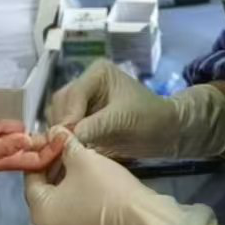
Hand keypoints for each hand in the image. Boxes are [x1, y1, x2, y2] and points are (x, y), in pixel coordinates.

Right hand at [0, 124, 67, 177]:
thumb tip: (29, 139)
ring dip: (2, 126)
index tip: (63, 134)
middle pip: (27, 140)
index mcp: (9, 162)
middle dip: (17, 130)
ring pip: (14, 132)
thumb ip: (5, 145)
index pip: (39, 159)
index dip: (53, 150)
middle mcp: (7, 155)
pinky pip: (1, 129)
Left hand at [24, 133, 224, 224]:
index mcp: (40, 211)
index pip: (30, 176)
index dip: (41, 153)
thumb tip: (53, 131)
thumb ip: (63, 143)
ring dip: (63, 177)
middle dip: (52, 165)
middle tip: (64, 144)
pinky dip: (72, 191)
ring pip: (56, 198)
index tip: (51, 138)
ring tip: (76, 155)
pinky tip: (84, 174)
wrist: (140, 215)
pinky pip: (69, 208)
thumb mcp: (81, 157)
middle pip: (42, 188)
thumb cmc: (105, 186)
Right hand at [48, 60, 224, 159]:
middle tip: (60, 148)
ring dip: (60, 133)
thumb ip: (94, 126)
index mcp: (96, 73)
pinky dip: (65, 139)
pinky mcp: (83, 118)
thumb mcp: (122, 119)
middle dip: (61, 125)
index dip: (68, 117)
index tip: (66, 139)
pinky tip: (66, 151)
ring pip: (58, 116)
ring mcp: (83, 101)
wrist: (165, 133)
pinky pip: (65, 127)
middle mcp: (85, 83)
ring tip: (62, 151)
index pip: (73, 94)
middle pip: (60, 103)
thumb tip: (67, 136)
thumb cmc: (149, 118)